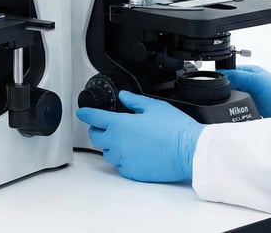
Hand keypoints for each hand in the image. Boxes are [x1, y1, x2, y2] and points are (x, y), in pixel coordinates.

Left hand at [76, 91, 203, 182]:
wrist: (188, 151)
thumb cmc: (175, 129)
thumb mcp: (154, 107)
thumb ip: (134, 101)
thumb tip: (124, 97)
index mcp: (120, 124)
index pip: (95, 117)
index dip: (86, 113)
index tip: (82, 112)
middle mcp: (117, 143)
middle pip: (96, 137)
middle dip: (97, 130)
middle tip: (104, 126)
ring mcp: (123, 160)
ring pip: (107, 153)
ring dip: (110, 145)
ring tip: (123, 140)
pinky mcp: (132, 173)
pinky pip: (120, 166)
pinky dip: (122, 159)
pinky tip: (133, 153)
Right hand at [220, 65, 270, 120]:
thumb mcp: (259, 81)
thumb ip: (240, 77)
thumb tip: (221, 76)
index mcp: (250, 74)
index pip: (228, 73)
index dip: (219, 78)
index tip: (212, 86)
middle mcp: (249, 87)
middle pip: (227, 90)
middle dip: (222, 95)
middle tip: (217, 101)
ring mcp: (251, 101)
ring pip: (231, 103)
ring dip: (229, 108)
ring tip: (225, 112)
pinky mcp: (254, 115)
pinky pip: (238, 115)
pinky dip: (236, 118)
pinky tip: (234, 120)